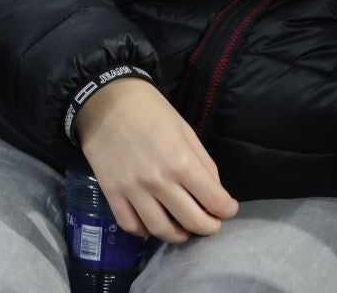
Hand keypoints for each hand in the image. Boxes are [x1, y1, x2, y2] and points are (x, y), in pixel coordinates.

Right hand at [76, 78, 238, 243]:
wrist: (107, 102)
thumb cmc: (152, 111)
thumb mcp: (186, 131)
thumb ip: (203, 163)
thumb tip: (214, 191)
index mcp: (182, 162)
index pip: (213, 200)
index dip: (227, 210)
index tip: (229, 209)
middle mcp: (159, 181)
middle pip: (191, 221)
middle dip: (208, 227)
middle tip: (212, 224)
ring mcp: (133, 190)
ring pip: (160, 230)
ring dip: (178, 235)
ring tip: (184, 230)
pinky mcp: (112, 194)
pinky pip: (131, 225)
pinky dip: (145, 231)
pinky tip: (154, 223)